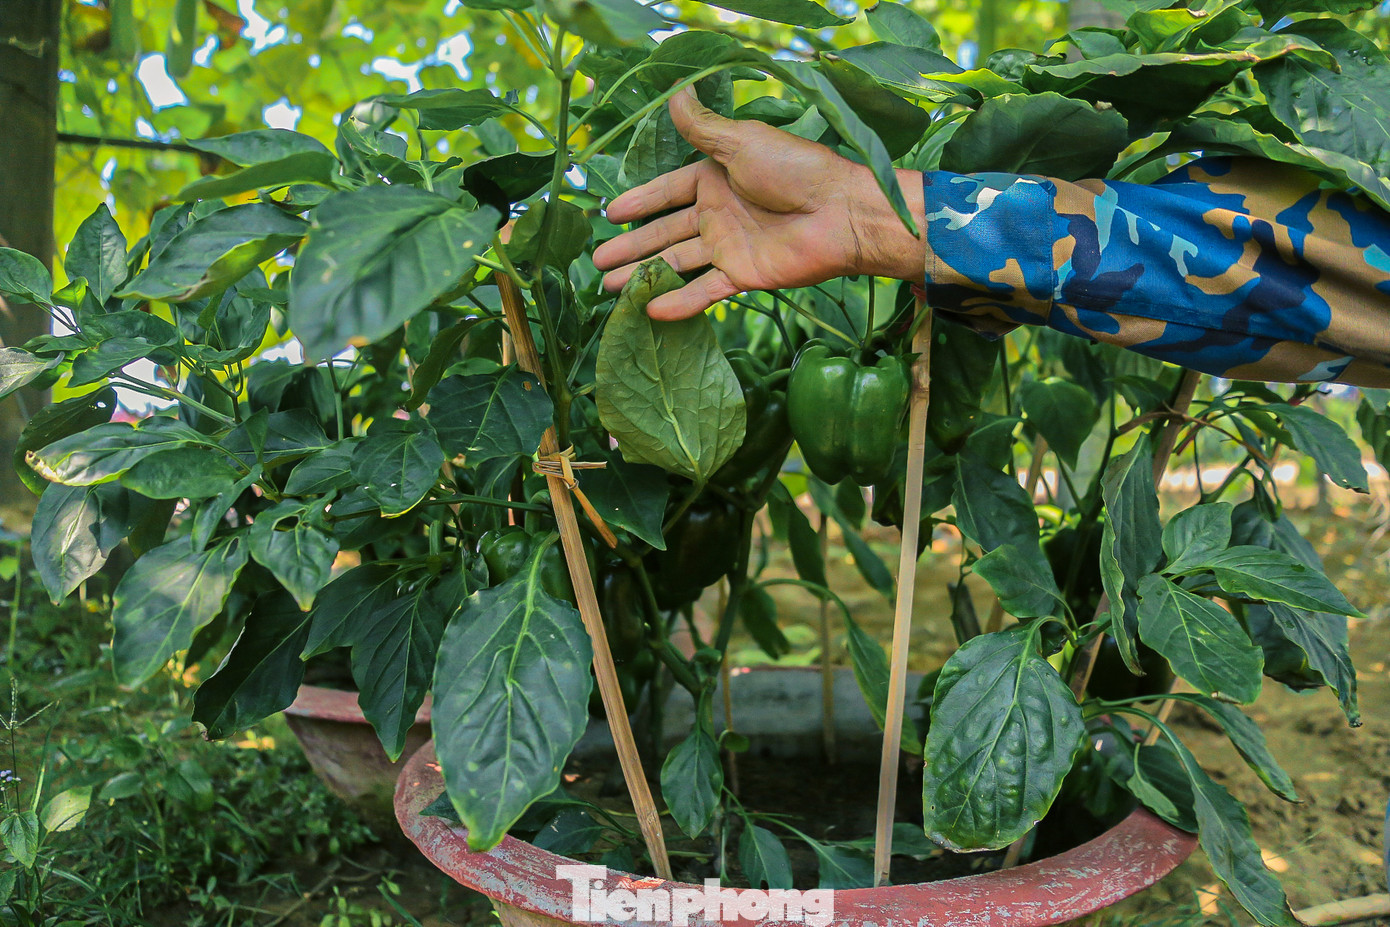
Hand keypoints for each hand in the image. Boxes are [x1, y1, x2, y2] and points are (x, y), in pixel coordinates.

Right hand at [591, 87, 924, 320]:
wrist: (841, 212)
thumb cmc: (796, 169)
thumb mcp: (743, 142)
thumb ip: (704, 128)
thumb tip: (676, 92)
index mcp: (715, 178)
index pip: (667, 192)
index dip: (638, 202)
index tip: (608, 214)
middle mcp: (718, 213)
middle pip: (664, 232)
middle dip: (631, 247)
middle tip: (597, 262)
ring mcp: (729, 246)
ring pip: (676, 263)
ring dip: (644, 275)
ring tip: (609, 288)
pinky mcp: (743, 275)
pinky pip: (704, 290)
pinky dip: (680, 302)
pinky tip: (650, 311)